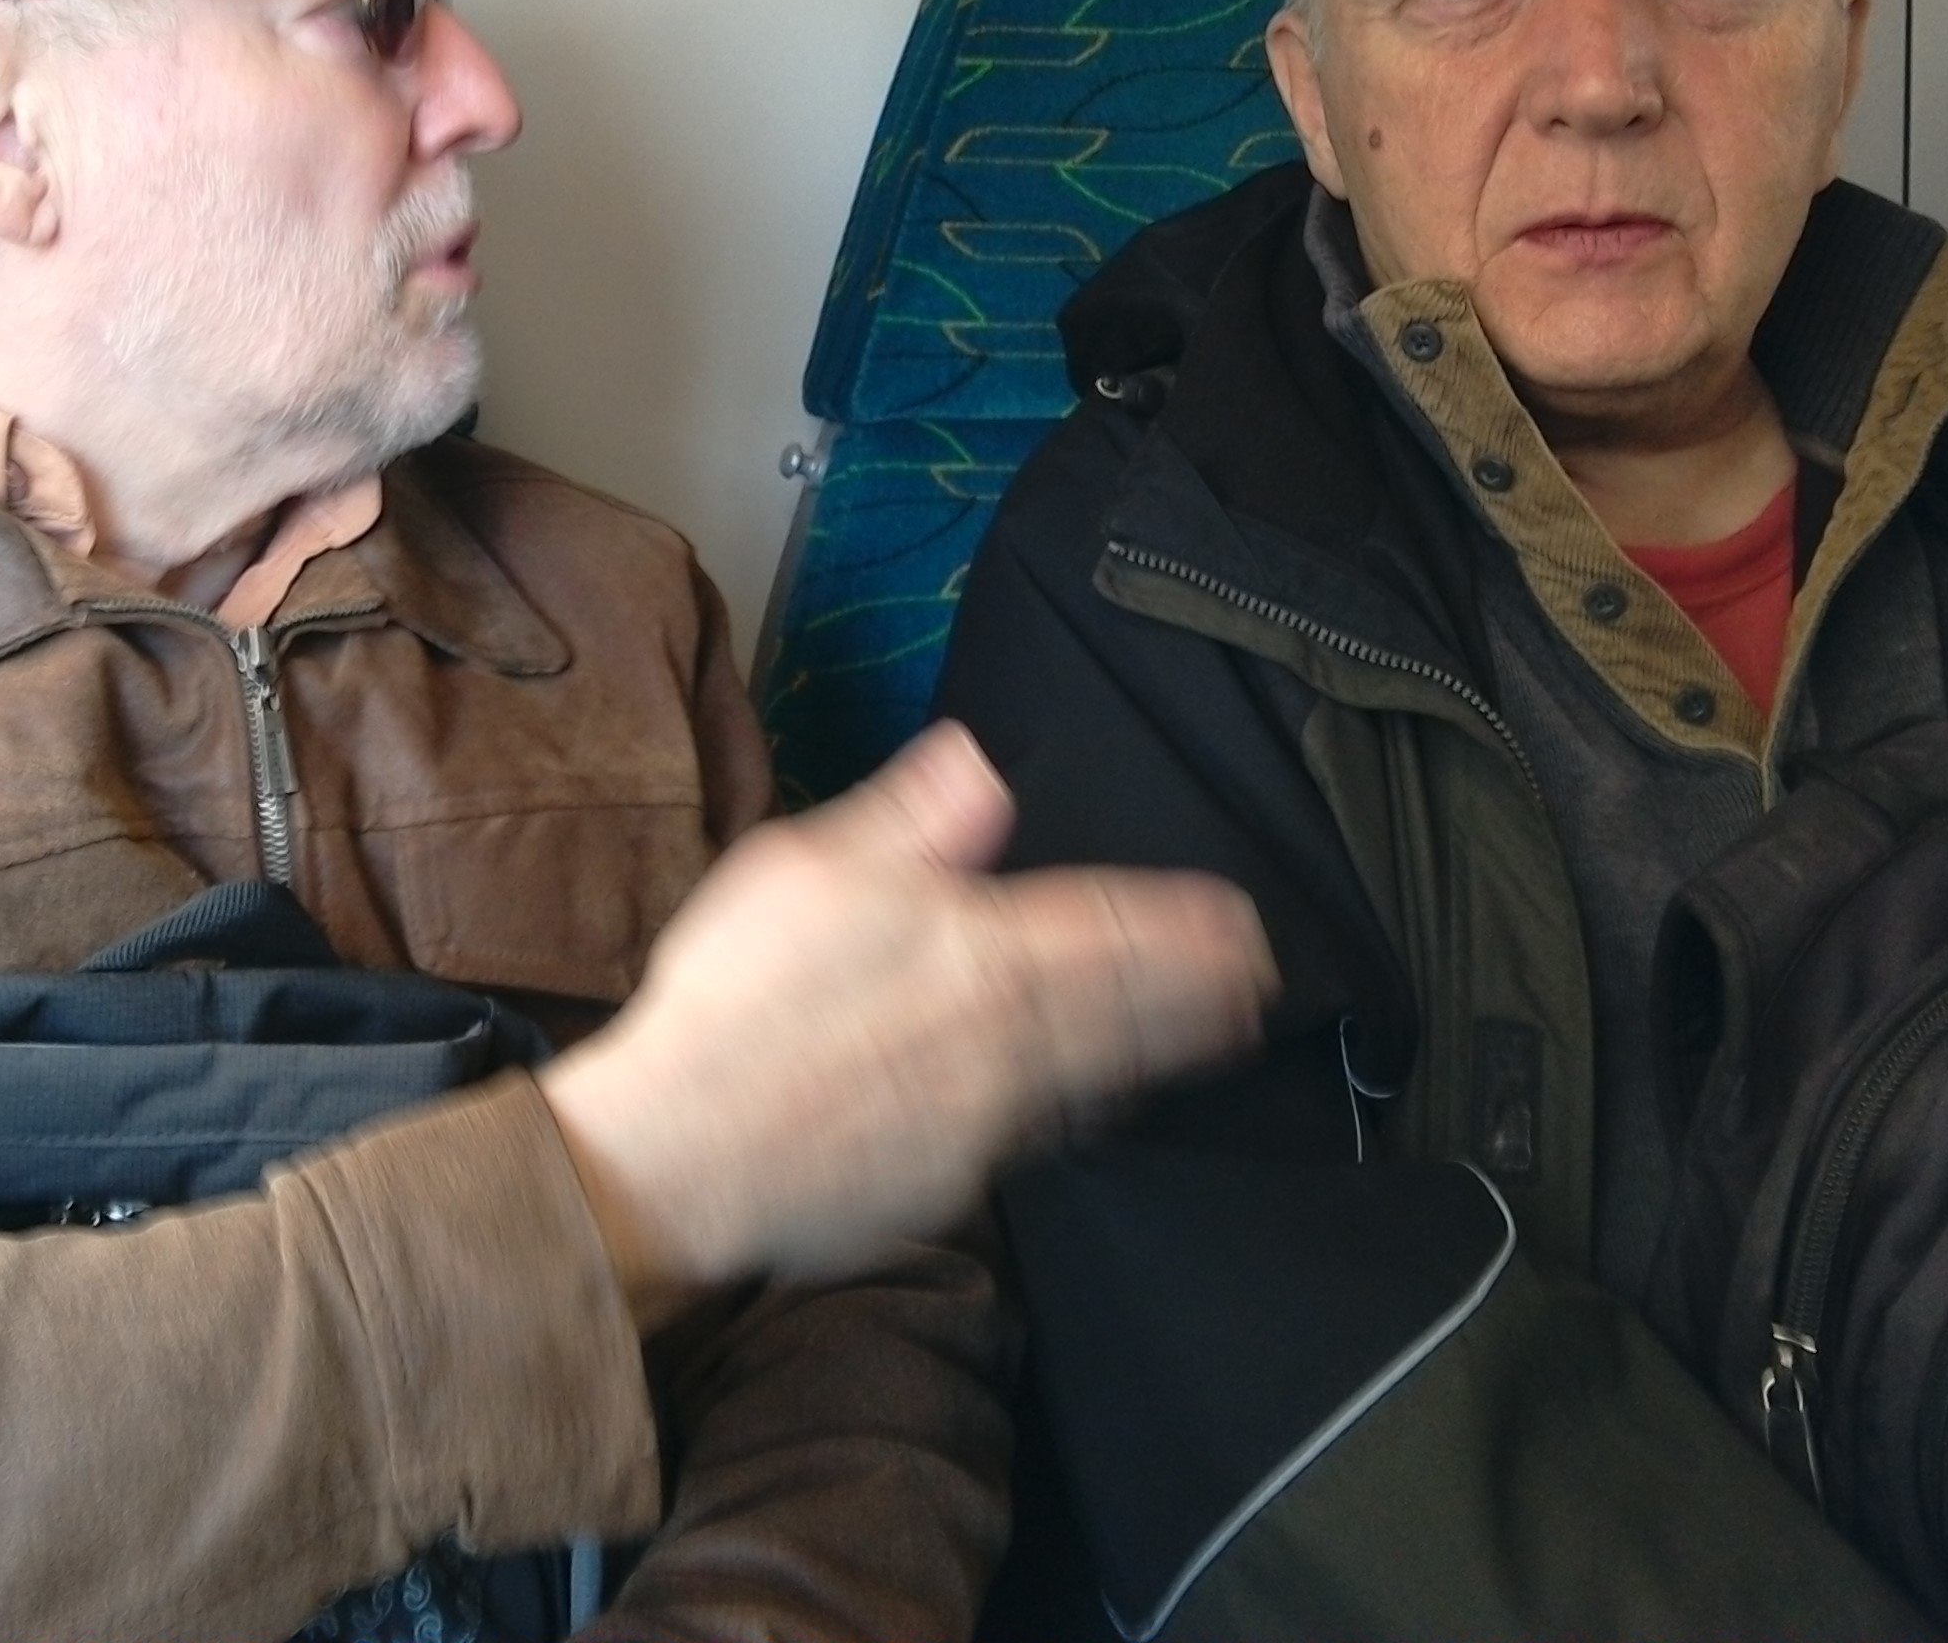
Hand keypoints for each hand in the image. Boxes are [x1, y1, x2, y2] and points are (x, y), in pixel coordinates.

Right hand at [540, 724, 1273, 1324]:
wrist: (688, 1151)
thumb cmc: (739, 1003)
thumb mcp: (809, 871)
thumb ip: (911, 821)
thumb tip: (981, 769)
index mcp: (979, 950)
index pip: (1106, 926)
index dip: (1178, 923)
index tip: (1238, 923)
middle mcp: (1005, 1038)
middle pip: (1124, 1007)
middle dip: (1197, 991)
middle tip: (1259, 983)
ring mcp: (983, 1118)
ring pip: (1094, 1073)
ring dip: (1163, 1050)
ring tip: (1213, 1033)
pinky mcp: (946, 1179)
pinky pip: (1037, 1131)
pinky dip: (1086, 1109)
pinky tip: (1096, 1103)